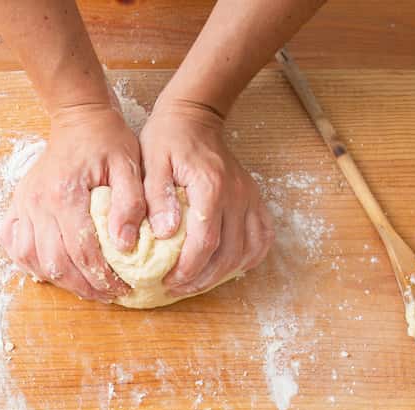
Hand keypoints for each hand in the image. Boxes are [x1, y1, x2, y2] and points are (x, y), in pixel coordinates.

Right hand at [0, 105, 145, 301]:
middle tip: (107, 294)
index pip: (83, 251)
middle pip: (56, 262)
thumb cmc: (106, 140)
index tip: (122, 288)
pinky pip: (12, 243)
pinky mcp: (18, 204)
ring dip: (57, 280)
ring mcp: (24, 204)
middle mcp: (39, 203)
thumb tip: (124, 244)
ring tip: (83, 287)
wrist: (78, 117)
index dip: (103, 277)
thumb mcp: (129, 165)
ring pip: (31, 259)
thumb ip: (129, 204)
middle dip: (83, 287)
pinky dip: (28, 262)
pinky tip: (50, 269)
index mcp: (66, 194)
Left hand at [139, 99, 273, 297]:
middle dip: (202, 279)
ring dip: (224, 274)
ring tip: (197, 282)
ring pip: (248, 251)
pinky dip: (249, 258)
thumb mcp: (151, 162)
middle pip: (229, 254)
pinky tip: (228, 266)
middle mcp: (236, 195)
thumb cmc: (168, 139)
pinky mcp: (253, 200)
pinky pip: (262, 237)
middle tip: (177, 288)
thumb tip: (165, 232)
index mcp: (211, 187)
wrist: (194, 117)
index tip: (167, 281)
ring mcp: (249, 198)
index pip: (205, 242)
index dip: (187, 269)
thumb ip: (156, 197)